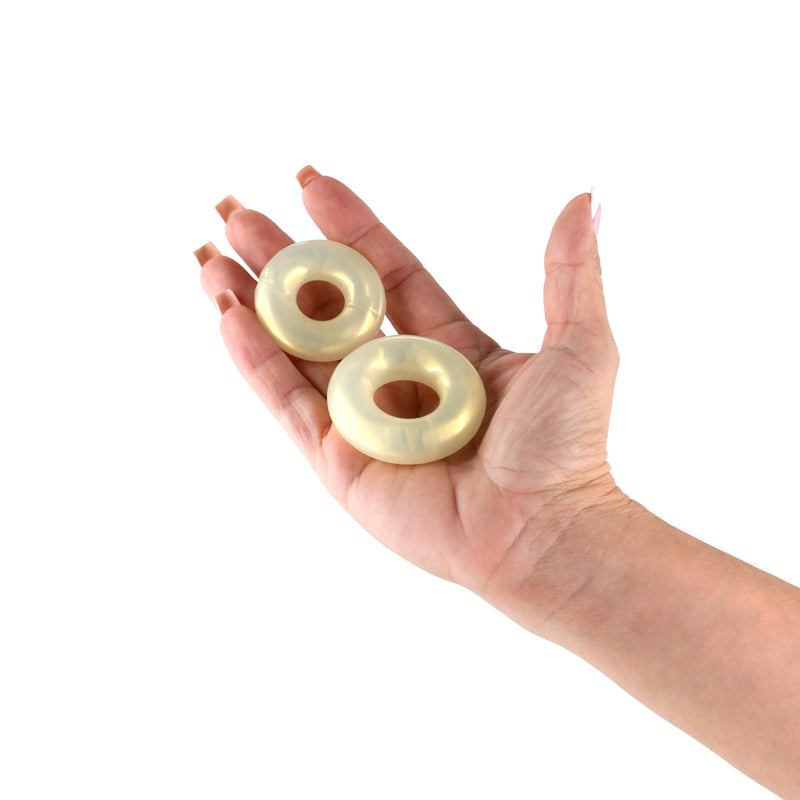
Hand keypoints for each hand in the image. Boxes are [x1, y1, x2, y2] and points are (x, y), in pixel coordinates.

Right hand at [197, 170, 622, 612]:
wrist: (542, 533)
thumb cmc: (566, 445)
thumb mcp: (579, 342)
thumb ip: (568, 270)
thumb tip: (586, 195)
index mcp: (449, 346)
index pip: (388, 273)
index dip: (349, 228)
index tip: (309, 182)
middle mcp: (398, 378)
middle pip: (328, 306)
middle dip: (281, 258)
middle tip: (234, 210)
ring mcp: (363, 420)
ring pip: (295, 350)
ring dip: (251, 301)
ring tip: (209, 255)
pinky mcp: (336, 460)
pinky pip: (287, 402)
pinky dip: (255, 359)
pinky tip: (226, 316)